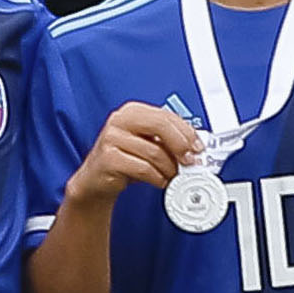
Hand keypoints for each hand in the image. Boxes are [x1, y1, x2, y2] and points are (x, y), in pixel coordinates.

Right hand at [67, 100, 204, 208]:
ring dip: (170, 168)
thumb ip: (167, 141)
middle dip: (181, 145)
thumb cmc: (124, 160)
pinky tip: (160, 181)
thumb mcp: (147, 145)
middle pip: (160, 126)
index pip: (166, 115)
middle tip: (191, 161)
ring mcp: (111, 138)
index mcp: (132, 111)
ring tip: (172, 176)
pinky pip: (143, 169)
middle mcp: (120, 120)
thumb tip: (194, 147)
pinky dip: (157, 178)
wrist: (95, 180)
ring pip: (154, 152)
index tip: (198, 147)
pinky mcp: (108, 159)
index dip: (186, 132)